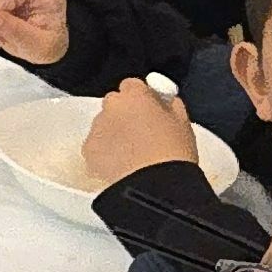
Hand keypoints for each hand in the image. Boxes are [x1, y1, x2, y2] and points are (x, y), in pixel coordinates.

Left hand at [81, 79, 197, 181]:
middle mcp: (111, 107)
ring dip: (114, 133)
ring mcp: (97, 129)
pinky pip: (96, 146)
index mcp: (135, 96)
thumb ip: (172, 106)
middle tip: (141, 133)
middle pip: (115, 103)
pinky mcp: (88, 151)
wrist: (154, 186)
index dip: (141, 97)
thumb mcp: (183, 124)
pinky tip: (121, 165)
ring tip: (132, 154)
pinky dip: (105, 152)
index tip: (149, 109)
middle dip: (125, 114)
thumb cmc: (173, 154)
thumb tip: (168, 102)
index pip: (132, 85)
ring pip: (103, 125)